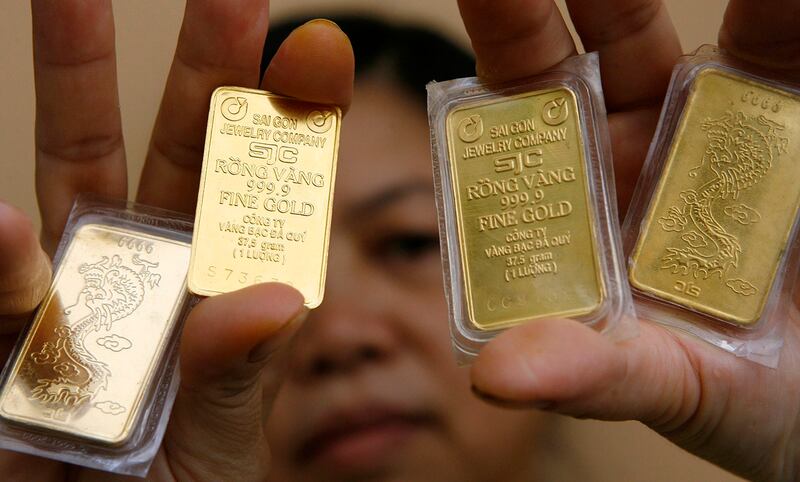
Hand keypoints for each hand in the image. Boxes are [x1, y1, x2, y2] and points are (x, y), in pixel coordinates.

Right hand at [0, 1, 352, 479]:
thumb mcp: (220, 445)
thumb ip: (236, 375)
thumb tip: (272, 298)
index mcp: (220, 292)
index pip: (264, 196)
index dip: (291, 125)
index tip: (319, 51)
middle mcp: (151, 275)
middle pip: (177, 154)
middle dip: (201, 69)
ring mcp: (74, 295)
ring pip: (74, 179)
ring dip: (70, 90)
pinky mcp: (7, 340)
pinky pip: (3, 295)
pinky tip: (0, 223)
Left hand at [458, 0, 799, 479]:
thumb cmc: (751, 406)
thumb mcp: (672, 389)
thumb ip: (593, 376)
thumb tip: (494, 373)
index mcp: (581, 204)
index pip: (525, 108)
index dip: (504, 38)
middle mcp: (635, 154)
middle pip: (593, 42)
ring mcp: (712, 131)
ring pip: (683, 32)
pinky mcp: (787, 117)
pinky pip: (783, 46)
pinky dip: (780, 11)